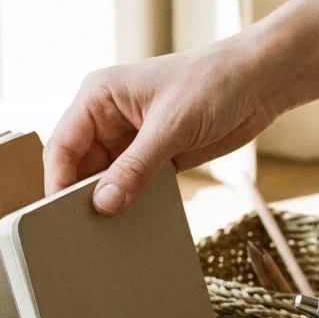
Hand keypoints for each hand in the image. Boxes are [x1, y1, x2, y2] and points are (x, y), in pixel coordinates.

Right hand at [44, 38, 279, 215]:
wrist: (260, 82)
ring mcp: (132, 141)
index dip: (58, 181)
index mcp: (99, 97)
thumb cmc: (213, 83)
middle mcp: (109, 119)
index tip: (59, 214)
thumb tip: (104, 204)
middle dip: (82, 198)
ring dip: (109, 204)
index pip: (63, 145)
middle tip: (81, 233)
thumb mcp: (171, 126)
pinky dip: (133, 205)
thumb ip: (135, 167)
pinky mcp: (156, 158)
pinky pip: (134, 188)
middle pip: (80, 168)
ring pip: (106, 182)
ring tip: (106, 234)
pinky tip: (134, 225)